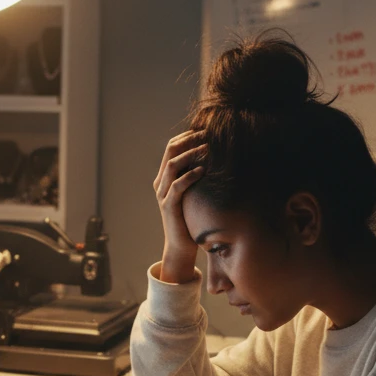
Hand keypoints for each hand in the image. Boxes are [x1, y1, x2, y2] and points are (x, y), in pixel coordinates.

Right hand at [153, 130, 206, 283]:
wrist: (180, 245)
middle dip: (189, 140)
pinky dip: (190, 176)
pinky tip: (203, 170)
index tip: (205, 130)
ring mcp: (163, 194)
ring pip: (172, 166)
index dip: (187, 136)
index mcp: (164, 177)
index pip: (171, 147)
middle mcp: (160, 182)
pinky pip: (177, 186)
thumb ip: (195, 177)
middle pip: (170, 151)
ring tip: (207, 149)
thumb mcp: (192, 193)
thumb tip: (214, 159)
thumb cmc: (190, 218)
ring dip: (190, 154)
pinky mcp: (169, 206)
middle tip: (207, 135)